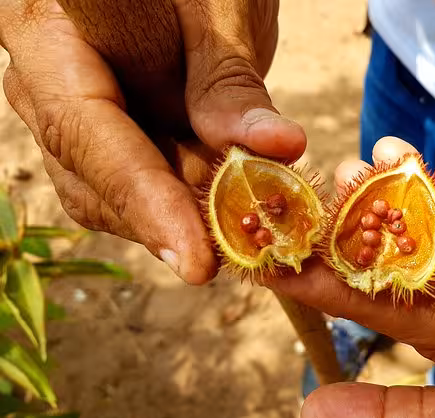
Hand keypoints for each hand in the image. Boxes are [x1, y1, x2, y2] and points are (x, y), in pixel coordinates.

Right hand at [0, 0, 304, 283]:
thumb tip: (275, 150)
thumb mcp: (218, 14)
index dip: (143, 198)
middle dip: (173, 214)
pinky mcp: (101, 139)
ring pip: (112, 195)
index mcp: (47, 31)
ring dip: (183, 213)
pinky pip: (135, 186)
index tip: (196, 259)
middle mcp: (42, 82)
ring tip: (246, 210)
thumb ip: (229, 84)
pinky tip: (230, 199)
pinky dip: (186, 201)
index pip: (84, 129)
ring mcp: (68, 114)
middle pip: (94, 177)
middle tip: (246, 233)